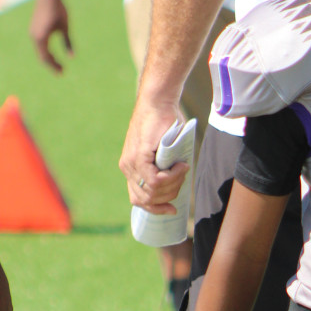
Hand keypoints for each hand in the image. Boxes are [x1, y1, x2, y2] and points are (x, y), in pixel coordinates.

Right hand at [30, 0, 72, 72]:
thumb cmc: (58, 10)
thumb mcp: (65, 27)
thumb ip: (68, 42)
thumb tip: (72, 57)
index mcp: (41, 37)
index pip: (46, 57)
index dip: (54, 66)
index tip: (62, 72)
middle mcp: (34, 36)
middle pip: (42, 56)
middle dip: (52, 64)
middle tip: (62, 72)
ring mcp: (33, 32)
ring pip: (40, 51)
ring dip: (49, 58)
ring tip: (58, 64)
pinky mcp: (34, 28)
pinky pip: (39, 44)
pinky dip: (46, 51)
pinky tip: (52, 53)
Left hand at [120, 96, 189, 211]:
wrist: (158, 101)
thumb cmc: (164, 124)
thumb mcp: (162, 152)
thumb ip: (163, 168)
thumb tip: (175, 186)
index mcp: (130, 169)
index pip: (139, 200)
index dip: (156, 209)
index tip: (172, 209)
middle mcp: (127, 167)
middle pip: (147, 200)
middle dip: (169, 195)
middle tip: (182, 177)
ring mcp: (131, 162)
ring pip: (152, 191)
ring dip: (172, 185)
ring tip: (182, 169)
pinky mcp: (139, 155)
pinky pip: (154, 180)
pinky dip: (171, 177)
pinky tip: (181, 166)